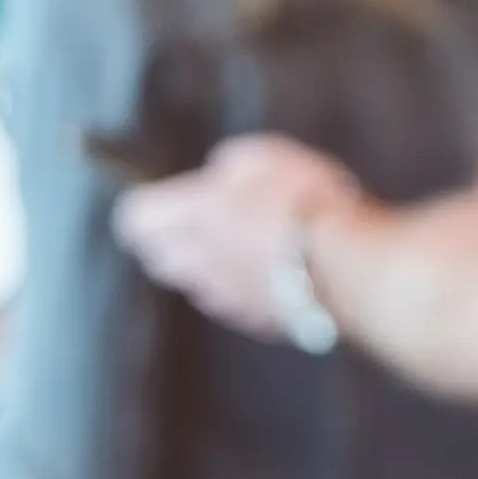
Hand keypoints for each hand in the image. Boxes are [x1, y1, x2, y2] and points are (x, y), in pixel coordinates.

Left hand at [111, 135, 364, 341]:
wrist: (345, 266)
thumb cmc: (303, 202)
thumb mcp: (262, 156)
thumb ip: (229, 167)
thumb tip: (221, 177)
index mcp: (185, 218)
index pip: (133, 218)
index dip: (148, 204)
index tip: (166, 195)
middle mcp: (195, 264)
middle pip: (159, 257)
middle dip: (173, 240)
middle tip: (205, 217)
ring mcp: (224, 298)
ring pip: (197, 284)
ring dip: (211, 265)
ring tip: (248, 242)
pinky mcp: (255, 321)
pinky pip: (236, 303)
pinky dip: (247, 287)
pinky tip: (277, 269)